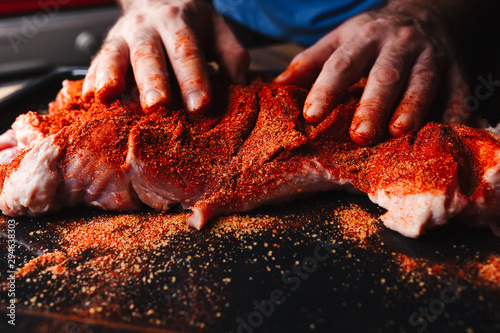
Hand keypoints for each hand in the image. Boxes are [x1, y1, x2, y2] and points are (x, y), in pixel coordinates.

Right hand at [82, 0, 248, 113]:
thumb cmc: (191, 23)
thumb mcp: (218, 30)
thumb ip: (232, 55)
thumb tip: (240, 85)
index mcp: (179, 22)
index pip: (187, 51)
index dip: (193, 78)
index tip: (200, 105)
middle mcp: (148, 27)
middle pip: (149, 53)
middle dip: (152, 80)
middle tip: (157, 105)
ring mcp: (124, 36)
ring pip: (115, 54)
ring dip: (111, 76)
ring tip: (108, 97)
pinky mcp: (108, 47)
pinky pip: (96, 62)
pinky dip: (91, 79)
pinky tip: (89, 97)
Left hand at [275, 9, 469, 145]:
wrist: (423, 12)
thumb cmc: (372, 36)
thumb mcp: (339, 40)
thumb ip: (310, 62)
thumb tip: (277, 85)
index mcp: (364, 38)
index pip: (342, 64)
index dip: (327, 89)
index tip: (311, 116)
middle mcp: (399, 44)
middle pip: (385, 75)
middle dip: (372, 105)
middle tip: (359, 135)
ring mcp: (431, 55)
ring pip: (422, 81)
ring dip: (412, 107)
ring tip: (398, 132)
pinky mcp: (458, 68)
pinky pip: (458, 90)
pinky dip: (455, 111)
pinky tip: (447, 131)